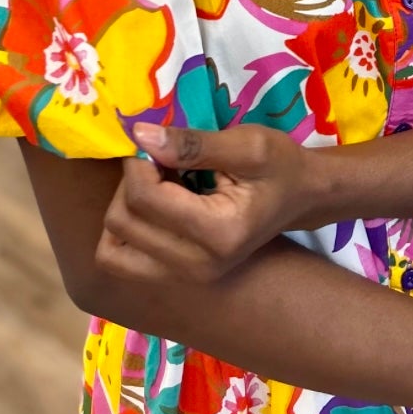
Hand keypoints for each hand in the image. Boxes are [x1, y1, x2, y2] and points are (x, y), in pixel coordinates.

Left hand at [96, 123, 311, 286]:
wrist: (301, 197)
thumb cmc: (279, 164)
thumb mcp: (245, 143)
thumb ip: (191, 143)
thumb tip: (139, 135)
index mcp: (218, 234)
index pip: (144, 198)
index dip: (138, 161)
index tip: (158, 141)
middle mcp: (197, 267)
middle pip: (122, 223)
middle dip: (130, 182)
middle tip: (158, 161)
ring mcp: (186, 278)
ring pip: (112, 248)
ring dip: (123, 208)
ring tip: (155, 185)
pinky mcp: (177, 278)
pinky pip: (121, 260)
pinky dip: (125, 231)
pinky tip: (153, 207)